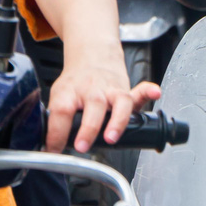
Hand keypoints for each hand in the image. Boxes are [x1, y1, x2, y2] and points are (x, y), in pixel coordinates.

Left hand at [46, 51, 160, 153]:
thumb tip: (49, 150)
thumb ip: (57, 123)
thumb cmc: (75, 83)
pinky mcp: (126, 91)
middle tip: (81, 146)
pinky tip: (155, 93)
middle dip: (88, 128)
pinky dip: (148, 92)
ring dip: (117, 120)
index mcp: (70, 92)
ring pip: (119, 102)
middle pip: (92, 105)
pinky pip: (140, 90)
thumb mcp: (58, 97)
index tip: (53, 151)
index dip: (56, 133)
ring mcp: (111, 90)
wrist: (92, 54)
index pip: (60, 111)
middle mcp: (91, 90)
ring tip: (112, 138)